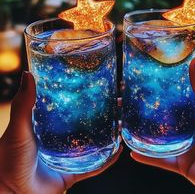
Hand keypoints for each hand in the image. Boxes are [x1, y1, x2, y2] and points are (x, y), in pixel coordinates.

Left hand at [0, 72, 122, 193]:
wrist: (10, 191)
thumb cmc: (9, 158)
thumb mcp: (19, 126)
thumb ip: (24, 103)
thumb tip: (28, 73)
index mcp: (53, 125)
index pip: (74, 108)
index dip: (88, 99)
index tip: (102, 88)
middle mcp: (63, 139)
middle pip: (89, 125)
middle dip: (105, 115)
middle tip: (118, 103)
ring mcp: (70, 156)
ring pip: (95, 144)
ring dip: (110, 135)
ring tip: (121, 123)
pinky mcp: (73, 172)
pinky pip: (94, 167)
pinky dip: (107, 160)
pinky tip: (118, 150)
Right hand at [131, 56, 194, 193]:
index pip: (174, 90)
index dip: (158, 83)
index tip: (140, 75)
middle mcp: (187, 122)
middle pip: (160, 111)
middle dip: (142, 104)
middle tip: (123, 96)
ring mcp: (181, 141)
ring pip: (156, 133)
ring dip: (139, 128)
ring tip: (121, 119)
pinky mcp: (179, 160)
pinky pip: (159, 157)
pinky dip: (146, 155)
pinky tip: (132, 151)